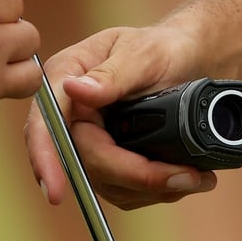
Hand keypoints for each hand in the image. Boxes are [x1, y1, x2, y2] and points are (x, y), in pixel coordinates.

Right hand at [24, 25, 216, 209]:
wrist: (187, 61)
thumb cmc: (163, 48)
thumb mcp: (143, 53)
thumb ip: (112, 74)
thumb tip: (75, 90)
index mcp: (66, 77)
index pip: (47, 123)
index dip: (47, 159)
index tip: (56, 192)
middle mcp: (70, 114)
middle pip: (85, 162)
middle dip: (134, 175)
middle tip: (186, 175)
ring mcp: (89, 141)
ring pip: (106, 182)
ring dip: (151, 187)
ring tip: (195, 175)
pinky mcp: (108, 162)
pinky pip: (122, 189)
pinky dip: (154, 190)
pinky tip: (182, 177)